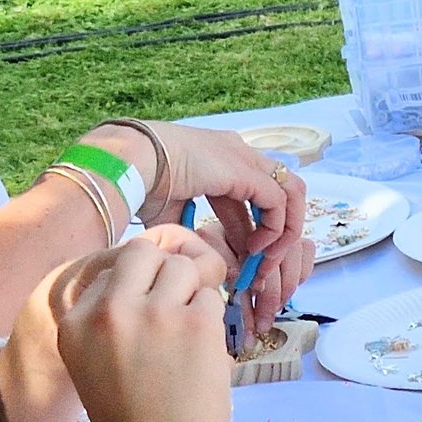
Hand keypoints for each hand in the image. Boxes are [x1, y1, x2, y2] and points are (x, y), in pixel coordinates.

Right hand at [46, 225, 232, 421]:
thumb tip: (153, 268)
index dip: (139, 283)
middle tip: (174, 306)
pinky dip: (211, 319)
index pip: (113, 267)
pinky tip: (201, 348)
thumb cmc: (131, 412)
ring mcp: (154, 313)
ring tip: (187, 332)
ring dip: (192, 293)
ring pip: (183, 268)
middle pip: (146, 252)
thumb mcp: (92, 360)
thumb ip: (109, 315)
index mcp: (77, 320)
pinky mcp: (196, 323)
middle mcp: (110, 310)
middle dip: (165, 273)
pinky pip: (211, 296)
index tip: (148, 309)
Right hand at [140, 123, 315, 341]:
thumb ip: (192, 237)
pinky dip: (275, 229)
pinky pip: (280, 202)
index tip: (248, 262)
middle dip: (278, 234)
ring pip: (291, 194)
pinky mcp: (246, 169)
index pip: (255, 197)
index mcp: (219, 161)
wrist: (130, 163)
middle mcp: (238, 154)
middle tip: (264, 267)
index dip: (256, 233)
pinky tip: (256, 249)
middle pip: (279, 194)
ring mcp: (245, 157)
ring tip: (265, 261)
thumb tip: (203, 264)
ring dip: (284, 232)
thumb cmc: (138, 187)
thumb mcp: (172, 217)